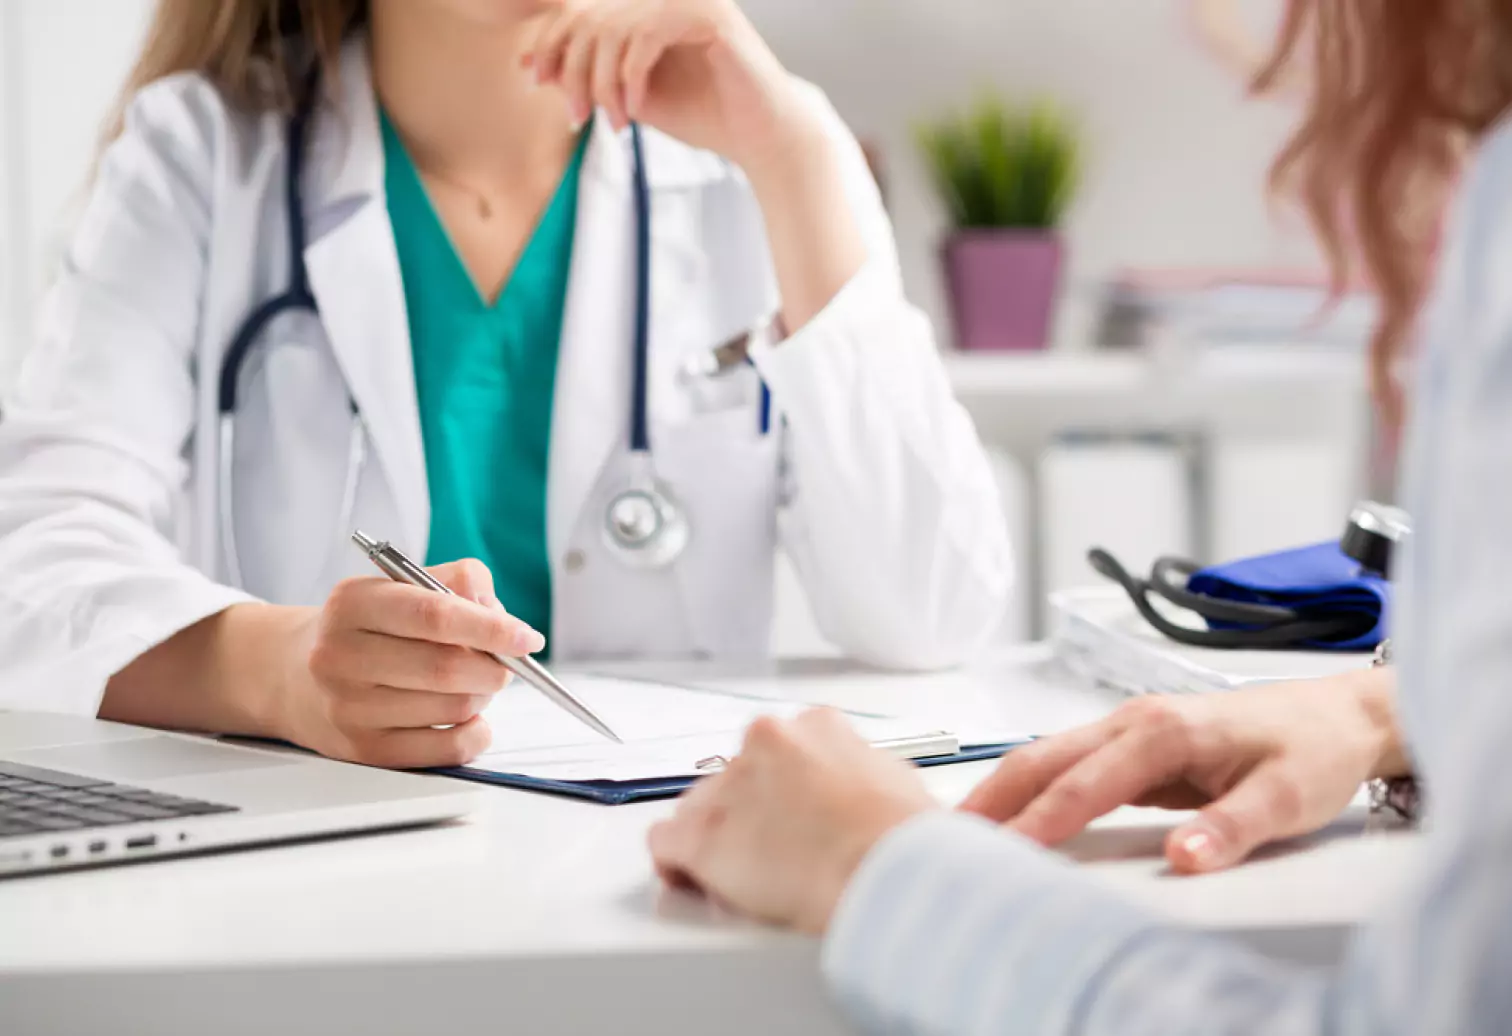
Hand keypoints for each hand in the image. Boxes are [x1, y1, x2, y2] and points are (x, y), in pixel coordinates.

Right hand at [276, 559, 544, 768]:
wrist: (292, 673)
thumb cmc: (363, 627)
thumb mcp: (399, 585)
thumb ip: (459, 583)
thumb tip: (501, 615)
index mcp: (353, 604)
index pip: (436, 615)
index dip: (492, 628)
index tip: (527, 637)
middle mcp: (341, 656)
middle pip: (447, 667)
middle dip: (494, 666)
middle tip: (503, 662)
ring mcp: (348, 708)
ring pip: (453, 707)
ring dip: (483, 696)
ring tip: (472, 683)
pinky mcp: (362, 750)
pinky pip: (446, 749)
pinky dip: (474, 732)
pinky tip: (466, 716)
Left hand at [525, 0, 817, 173]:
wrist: (760, 138)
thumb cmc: (704, 118)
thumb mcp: (631, 99)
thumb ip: (591, 78)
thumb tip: (534, 65)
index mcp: (648, 8)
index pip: (581, 10)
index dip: (550, 41)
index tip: (535, 79)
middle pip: (590, 17)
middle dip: (574, 70)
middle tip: (576, 115)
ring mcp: (690, 0)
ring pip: (614, 28)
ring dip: (603, 83)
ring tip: (615, 122)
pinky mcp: (710, 15)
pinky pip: (647, 35)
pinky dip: (632, 77)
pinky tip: (636, 108)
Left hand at [648, 709, 936, 933]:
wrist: (884, 870)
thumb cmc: (901, 838)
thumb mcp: (900, 781)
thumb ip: (868, 772)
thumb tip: (870, 789)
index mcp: (816, 727)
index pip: (781, 750)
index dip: (785, 790)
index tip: (794, 817)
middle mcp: (765, 743)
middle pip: (738, 777)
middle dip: (752, 812)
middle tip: (778, 853)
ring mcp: (729, 786)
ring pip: (702, 808)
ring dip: (720, 838)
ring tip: (748, 878)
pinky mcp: (702, 834)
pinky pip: (667, 843)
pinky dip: (679, 864)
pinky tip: (696, 881)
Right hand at [959, 668, 1404, 872]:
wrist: (1338, 715)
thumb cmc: (1312, 749)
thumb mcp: (1285, 797)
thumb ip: (1230, 828)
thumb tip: (1183, 858)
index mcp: (1162, 729)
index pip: (1085, 782)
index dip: (1042, 820)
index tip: (1004, 850)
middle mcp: (1134, 720)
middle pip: (1044, 757)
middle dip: (994, 795)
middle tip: (948, 835)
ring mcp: (1129, 728)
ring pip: (1049, 755)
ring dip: (1004, 788)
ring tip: (963, 826)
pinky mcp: (1134, 744)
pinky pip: (1069, 764)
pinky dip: (1033, 786)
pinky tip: (1013, 811)